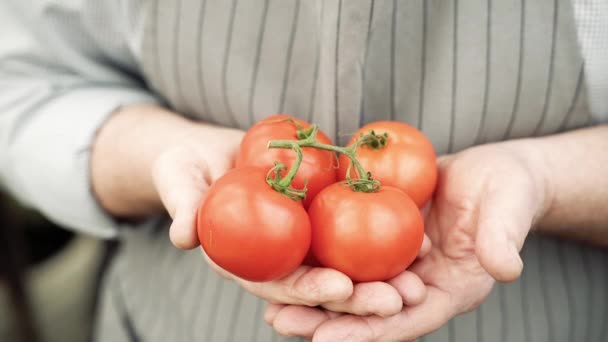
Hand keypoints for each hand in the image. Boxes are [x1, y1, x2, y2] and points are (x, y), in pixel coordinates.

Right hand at [150, 112, 431, 317]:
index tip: (340, 289)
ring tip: (418, 279)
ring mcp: (303, 241)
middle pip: (321, 283)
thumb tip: (182, 235)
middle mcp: (279, 259)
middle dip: (359, 297)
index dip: (308, 291)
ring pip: (345, 263)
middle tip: (398, 298)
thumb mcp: (179, 178)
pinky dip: (384, 233)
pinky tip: (418, 237)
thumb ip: (183, 204)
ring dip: (382, 275)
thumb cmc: (186, 167)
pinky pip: (354, 224)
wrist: (212, 153)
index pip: (278, 285)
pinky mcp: (321, 217)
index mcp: (245, 263)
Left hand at [266, 141, 551, 340]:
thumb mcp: (508, 210)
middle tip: (282, 322)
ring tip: (271, 304)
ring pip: (354, 287)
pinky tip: (287, 261)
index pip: (405, 321)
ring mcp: (400, 264)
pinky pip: (351, 252)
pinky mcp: (386, 239)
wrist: (494, 171)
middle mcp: (420, 285)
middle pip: (370, 312)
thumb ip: (504, 238)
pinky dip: (322, 261)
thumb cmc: (508, 191)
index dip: (367, 333)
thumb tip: (506, 269)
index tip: (326, 340)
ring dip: (315, 297)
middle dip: (327, 320)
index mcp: (450, 290)